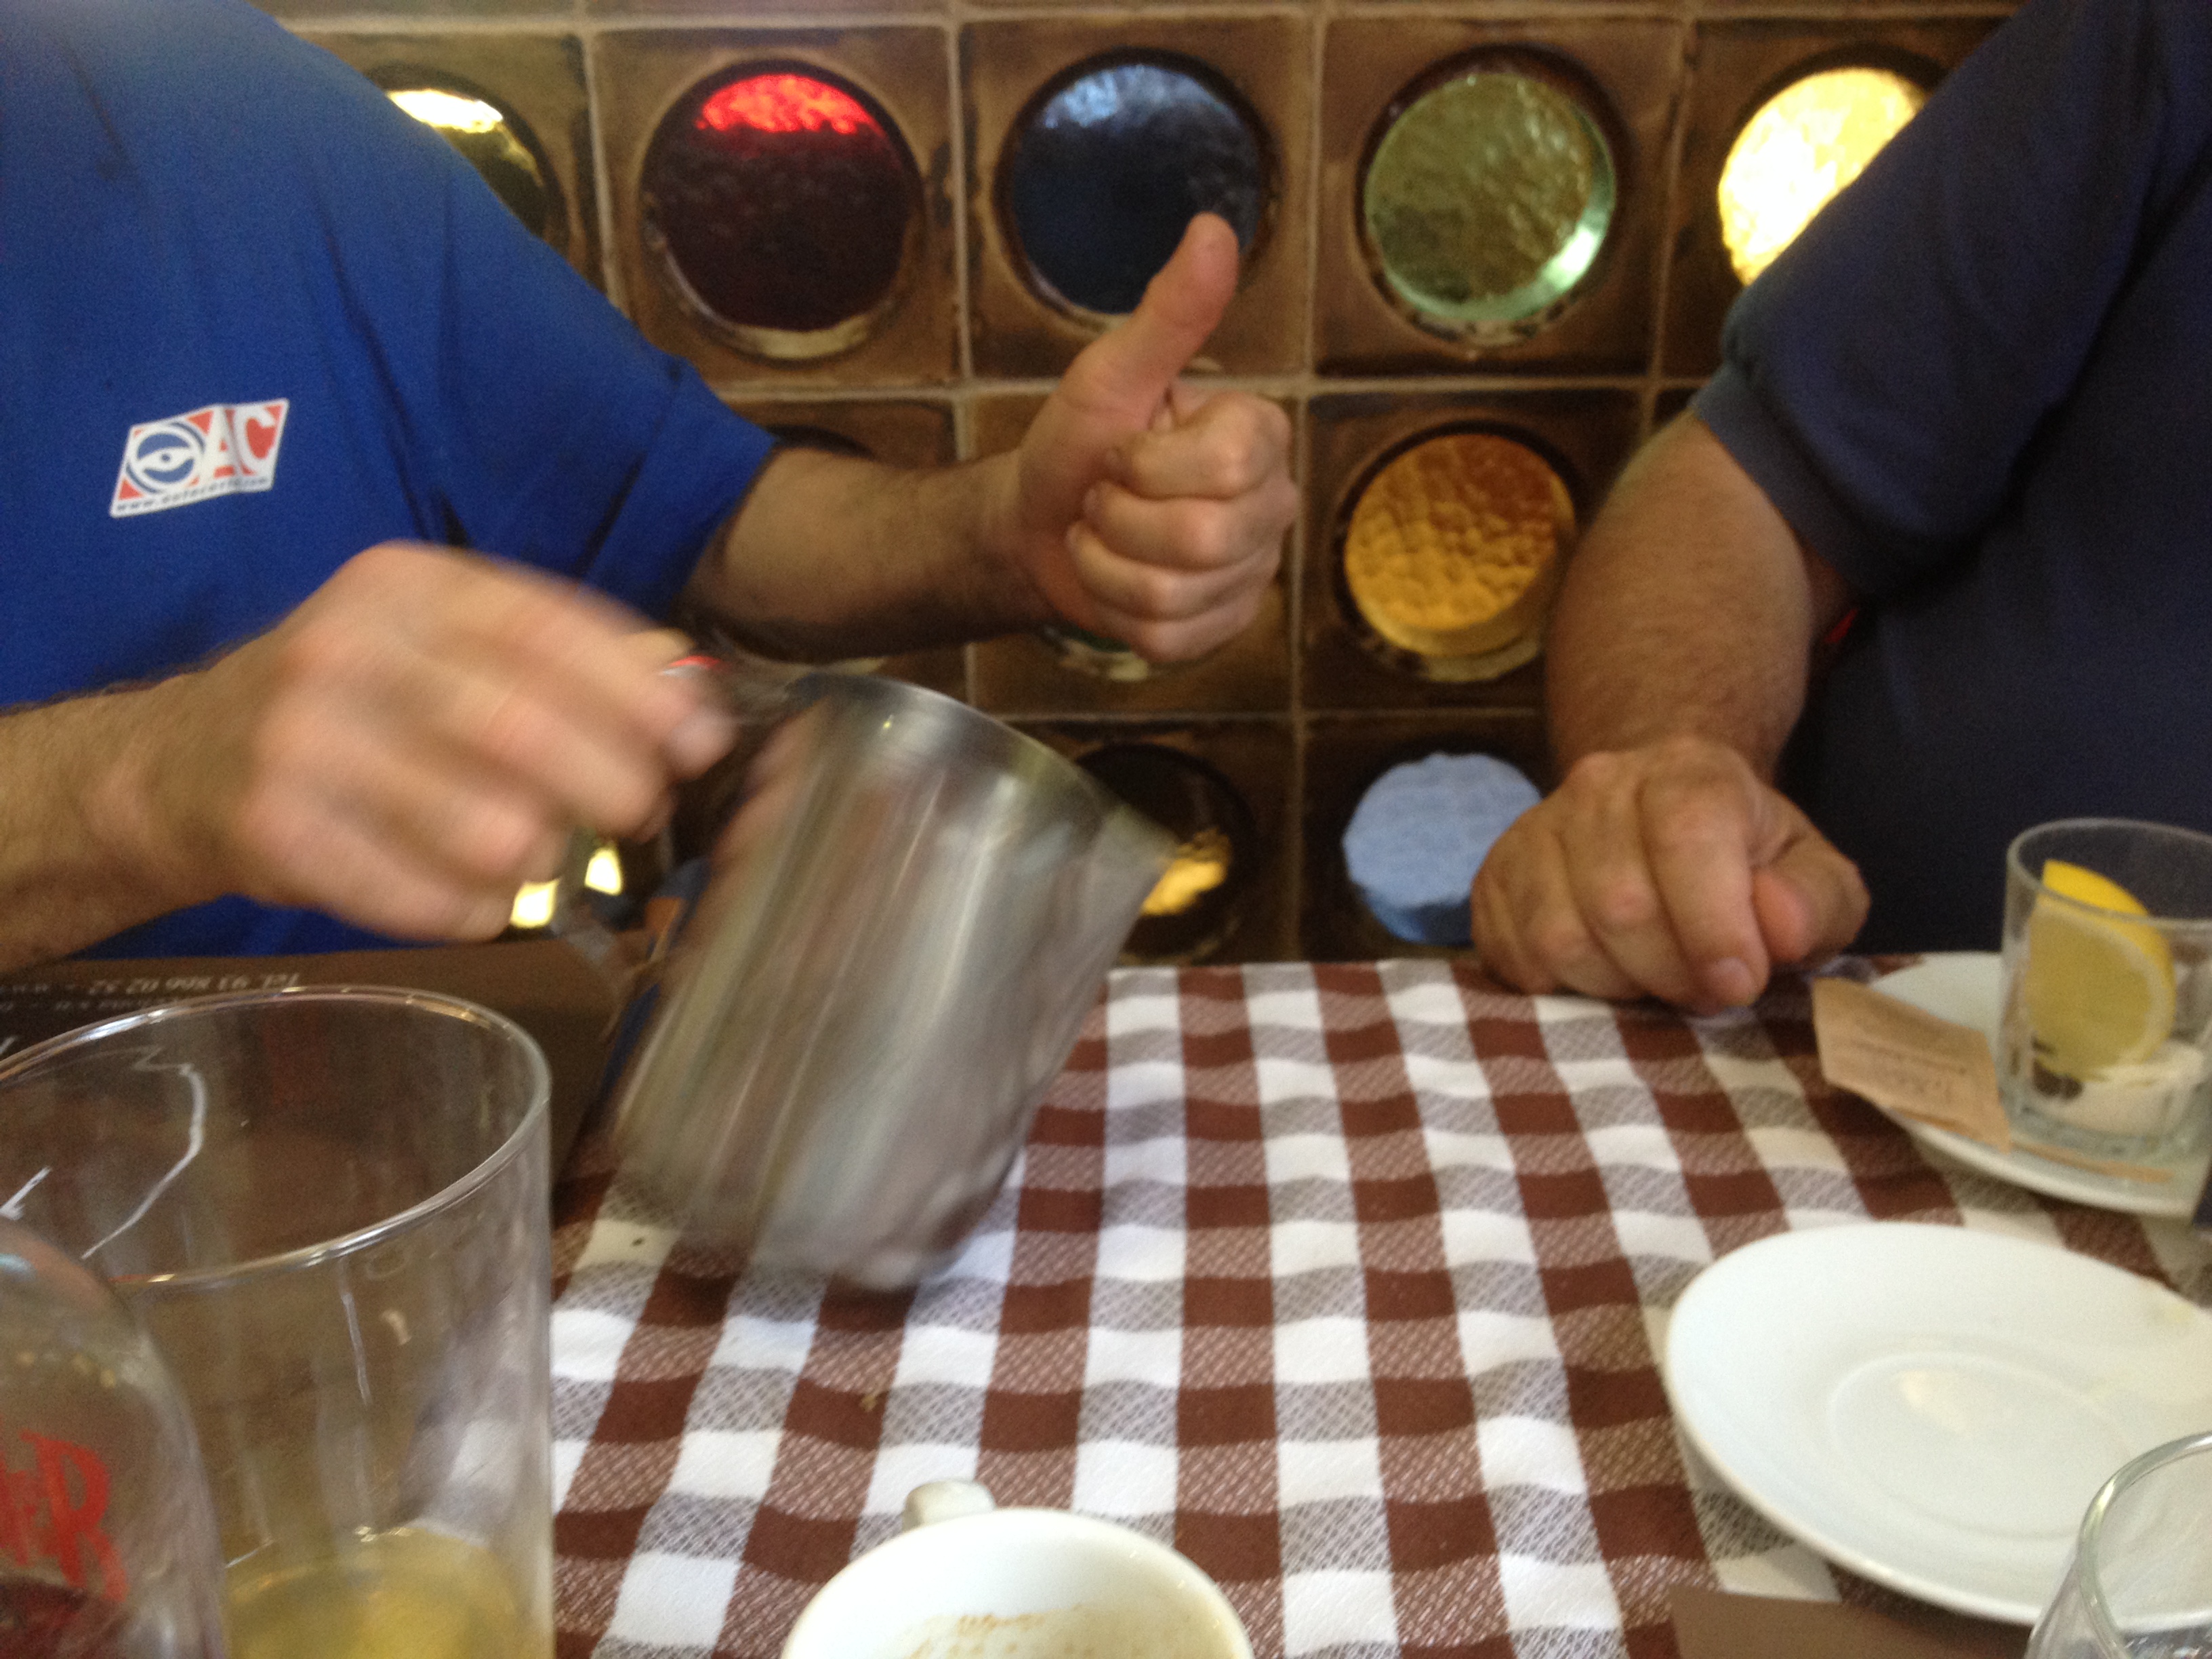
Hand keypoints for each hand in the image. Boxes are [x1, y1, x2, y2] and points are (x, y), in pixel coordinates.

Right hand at [124, 543, 733, 940]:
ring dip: (544, 856)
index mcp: (405, 585)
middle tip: (639, 811)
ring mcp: (304, 741)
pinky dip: (477, 912)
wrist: (179, 761)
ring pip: (484, 826)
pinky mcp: (277, 832)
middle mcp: (348, 648)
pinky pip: (424, 898)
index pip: (546, 629)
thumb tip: (686, 698)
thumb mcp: (437, 641)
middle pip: (522, 728)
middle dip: (610, 782)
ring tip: (545, 855)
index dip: (638, 692)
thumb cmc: (354, 701)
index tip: (700, 742)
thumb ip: (555, 656)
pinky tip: (481, 902)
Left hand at [1007, 213, 1296, 661]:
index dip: (1149, 463)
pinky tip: (1114, 581)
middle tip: (1105, 498)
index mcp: (1258, 436)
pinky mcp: (1219, 629)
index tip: (1123, 450)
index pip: (1229, 464)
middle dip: (1120, 519)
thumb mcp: (1111, 373)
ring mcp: (1250, 574)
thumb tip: (1214, 230)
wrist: (1036, 527)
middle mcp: (1270, 506)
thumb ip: (1169, 313)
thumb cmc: (1075, 444)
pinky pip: (1170, 638)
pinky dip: (1117, 612)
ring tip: (1103, 536)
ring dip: (1108, 565)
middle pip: (1204, 538)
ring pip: (1179, 593)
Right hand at [1469, 736, 1868, 1009]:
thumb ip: (1816, 902)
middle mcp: (1599, 784)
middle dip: (1671, 973)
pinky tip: (1602, 977)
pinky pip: (1514, 956)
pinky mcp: (1494, 877)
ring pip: (1561, 938)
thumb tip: (1778, 928)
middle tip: (1702, 991)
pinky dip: (1561, 991)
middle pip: (1621, 904)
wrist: (1664, 828)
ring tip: (1652, 981)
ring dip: (1616, 987)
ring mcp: (1535, 828)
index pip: (1685, 836)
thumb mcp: (1815, 880)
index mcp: (1688, 769)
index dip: (1713, 926)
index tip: (1739, 984)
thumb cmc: (1748, 866)